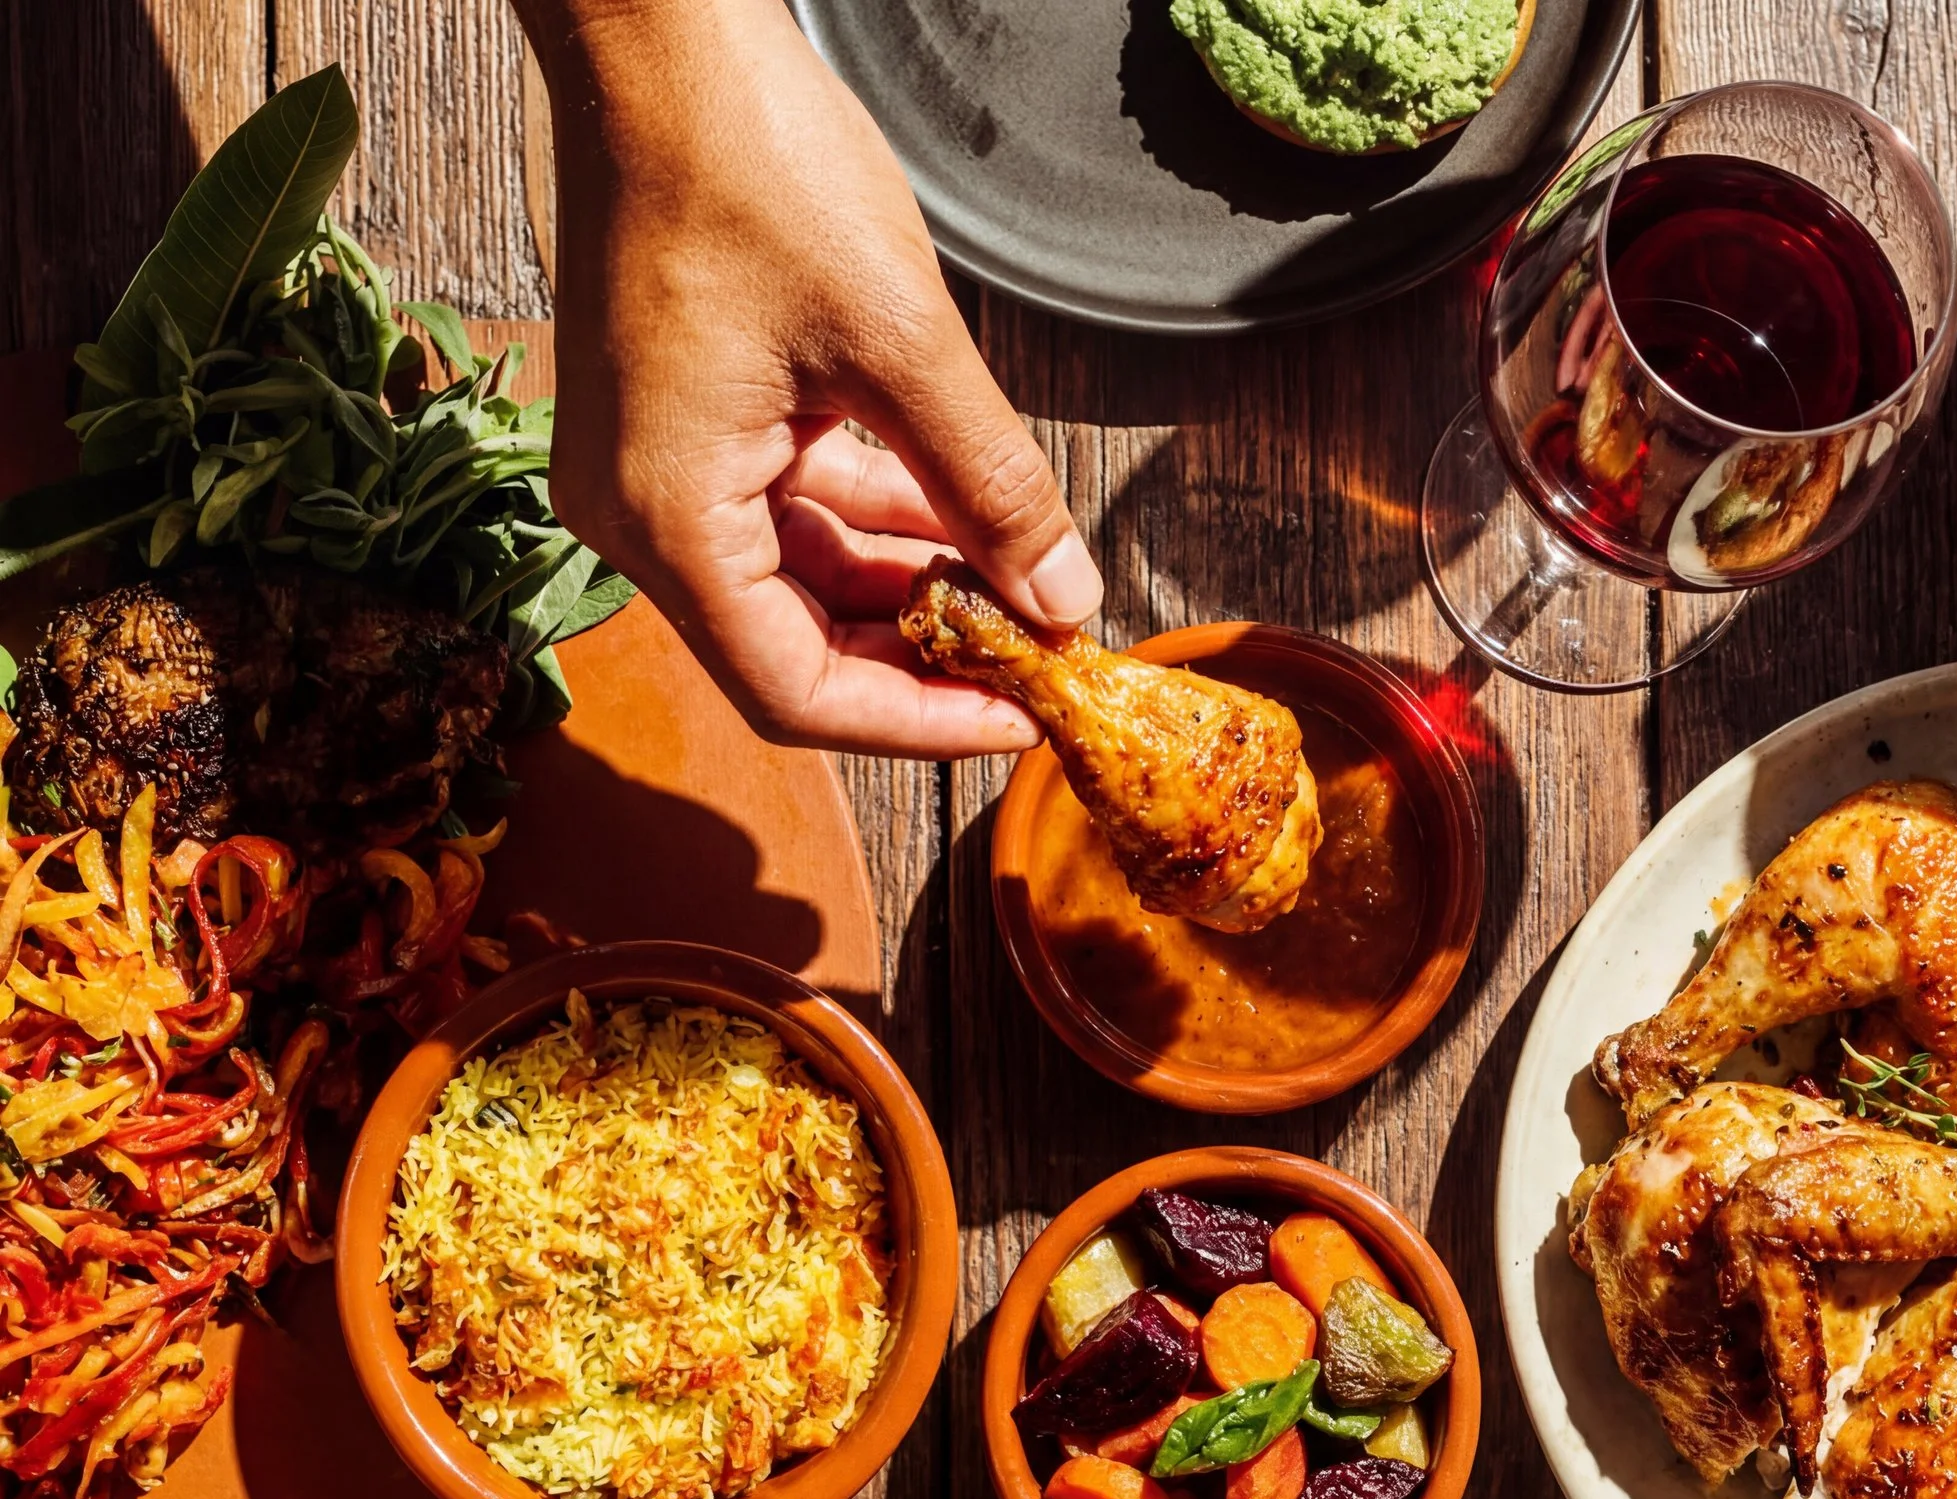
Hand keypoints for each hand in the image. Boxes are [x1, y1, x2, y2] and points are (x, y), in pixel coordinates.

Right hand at [516, 0, 1098, 754]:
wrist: (656, 33)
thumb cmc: (749, 159)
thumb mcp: (900, 340)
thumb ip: (990, 483)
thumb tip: (1066, 601)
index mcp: (665, 518)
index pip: (795, 692)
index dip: (917, 723)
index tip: (1022, 717)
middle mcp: (640, 517)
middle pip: (799, 650)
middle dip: (927, 658)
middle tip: (1042, 655)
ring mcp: (658, 473)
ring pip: (805, 584)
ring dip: (914, 589)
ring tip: (1025, 587)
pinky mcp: (687, 428)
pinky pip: (794, 514)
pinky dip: (882, 524)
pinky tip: (967, 520)